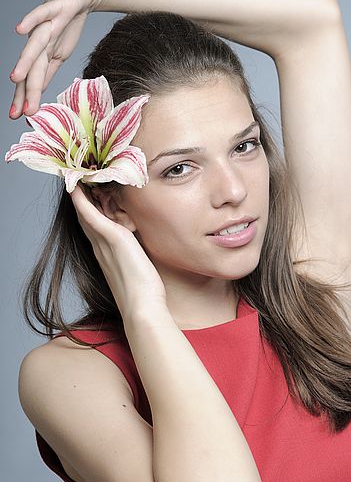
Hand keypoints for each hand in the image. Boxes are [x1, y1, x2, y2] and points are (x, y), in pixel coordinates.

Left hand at [9, 0, 103, 118]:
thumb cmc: (67, 25)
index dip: (25, 98)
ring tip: (15, 78)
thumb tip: (38, 92)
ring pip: (35, 47)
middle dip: (26, 91)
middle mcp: (39, 42)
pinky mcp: (56, 9)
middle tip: (20, 112)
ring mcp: (46, 26)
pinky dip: (30, 21)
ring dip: (24, 62)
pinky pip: (41, 15)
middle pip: (33, 70)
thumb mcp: (59, 54)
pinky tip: (19, 29)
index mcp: (41, 55)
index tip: (18, 118)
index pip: (32, 80)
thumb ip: (48, 71)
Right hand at [69, 183, 167, 321]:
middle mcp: (99, 247)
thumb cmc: (144, 293)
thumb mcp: (137, 269)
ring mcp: (103, 243)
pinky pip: (92, 215)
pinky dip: (83, 201)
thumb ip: (134, 256)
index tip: (84, 191)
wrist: (142, 308)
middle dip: (80, 196)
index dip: (86, 208)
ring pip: (85, 212)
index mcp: (105, 253)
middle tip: (75, 175)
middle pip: (84, 216)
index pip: (92, 225)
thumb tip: (141, 250)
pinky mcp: (113, 239)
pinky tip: (78, 186)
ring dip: (79, 193)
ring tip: (76, 173)